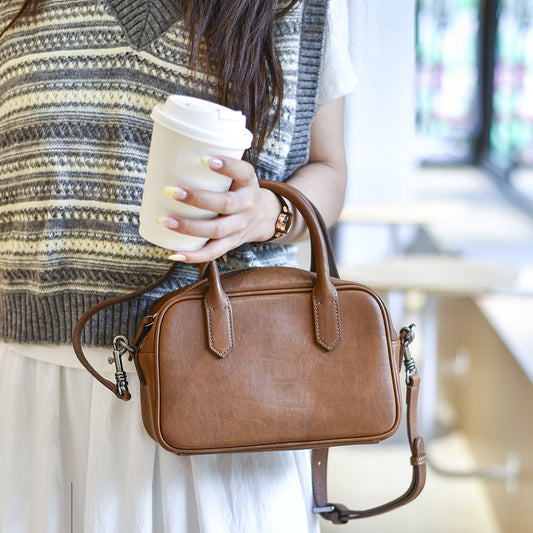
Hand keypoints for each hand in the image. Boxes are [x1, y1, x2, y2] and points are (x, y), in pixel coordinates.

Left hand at [158, 156, 278, 262]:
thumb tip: (171, 155)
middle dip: (196, 198)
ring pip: (215, 230)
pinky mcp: (231, 243)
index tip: (205, 159)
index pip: (242, 172)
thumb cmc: (238, 190)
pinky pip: (213, 252)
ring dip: (189, 227)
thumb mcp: (238, 175)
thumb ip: (215, 167)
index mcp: (248, 183)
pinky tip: (175, 253)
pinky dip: (194, 256)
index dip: (227, 166)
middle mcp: (246, 205)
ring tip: (166, 220)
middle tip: (170, 191)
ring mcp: (239, 227)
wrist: (263, 217)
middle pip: (224, 204)